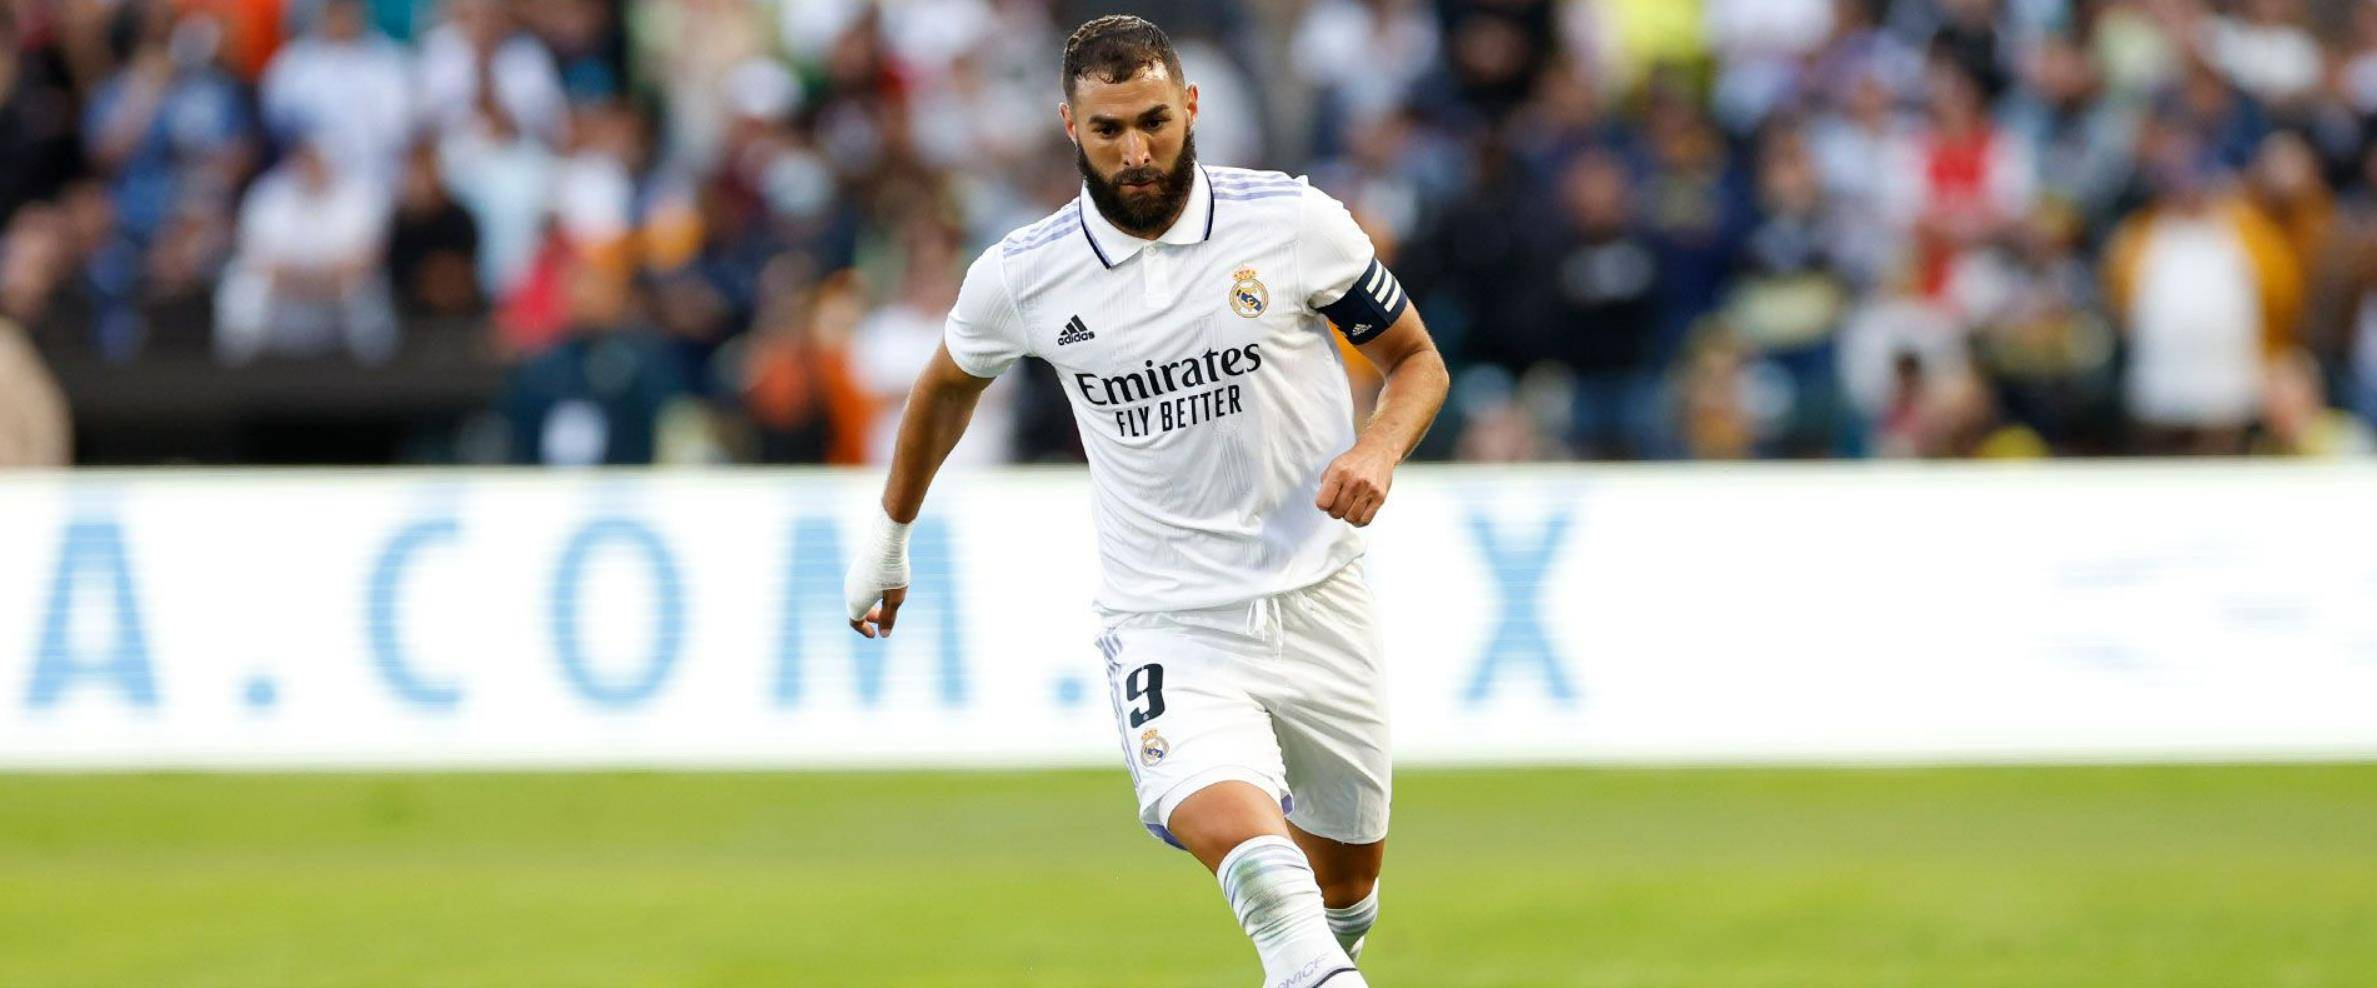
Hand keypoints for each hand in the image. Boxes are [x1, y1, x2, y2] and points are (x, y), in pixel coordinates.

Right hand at [844, 510, 911, 637]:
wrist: (886, 542)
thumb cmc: (893, 573)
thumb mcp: (895, 599)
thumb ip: (889, 618)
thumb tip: (884, 635)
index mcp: (856, 602)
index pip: (855, 622)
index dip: (864, 631)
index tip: (874, 635)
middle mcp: (850, 591)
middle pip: (856, 610)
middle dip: (869, 618)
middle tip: (885, 619)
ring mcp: (852, 578)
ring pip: (857, 597)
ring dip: (869, 604)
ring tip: (887, 602)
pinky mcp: (856, 568)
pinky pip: (859, 586)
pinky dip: (868, 593)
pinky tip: (884, 586)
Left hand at [1314, 442, 1396, 526]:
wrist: (1377, 452)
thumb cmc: (1354, 462)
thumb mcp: (1333, 466)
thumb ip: (1325, 484)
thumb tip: (1323, 504)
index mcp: (1339, 472)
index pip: (1323, 502)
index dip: (1323, 504)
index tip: (1327, 501)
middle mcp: (1354, 480)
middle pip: (1336, 512)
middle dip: (1334, 511)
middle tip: (1338, 504)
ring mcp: (1368, 490)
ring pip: (1350, 518)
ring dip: (1347, 515)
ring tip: (1348, 506)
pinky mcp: (1380, 497)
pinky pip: (1365, 520)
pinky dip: (1358, 521)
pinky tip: (1357, 512)